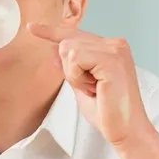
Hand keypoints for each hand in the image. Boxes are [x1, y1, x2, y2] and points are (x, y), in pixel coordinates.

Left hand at [28, 23, 151, 147]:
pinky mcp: (111, 59)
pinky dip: (78, 76)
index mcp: (110, 48)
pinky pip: (76, 58)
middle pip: (67, 42)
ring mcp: (115, 49)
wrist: (126, 130)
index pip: (76, 35)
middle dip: (69, 69)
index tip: (31, 28)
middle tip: (91, 88)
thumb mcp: (80, 85)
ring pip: (69, 48)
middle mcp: (115, 44)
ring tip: (94, 88)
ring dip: (74, 74)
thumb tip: (52, 50)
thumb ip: (69, 66)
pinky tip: (95, 88)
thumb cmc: (107, 112)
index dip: (52, 32)